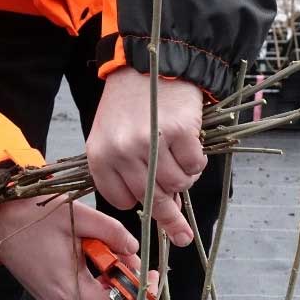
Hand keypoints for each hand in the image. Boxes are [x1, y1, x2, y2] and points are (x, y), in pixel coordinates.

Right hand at [0, 196, 157, 299]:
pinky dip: (94, 274)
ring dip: (110, 273)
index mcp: (73, 292)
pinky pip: (84, 290)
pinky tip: (88, 249)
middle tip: (128, 251)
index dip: (145, 298)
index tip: (153, 276)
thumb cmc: (32, 217)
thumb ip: (114, 234)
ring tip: (103, 244)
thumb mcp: (81, 218)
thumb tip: (135, 249)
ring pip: (99, 296)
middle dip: (127, 279)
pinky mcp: (51, 293)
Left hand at [87, 67, 205, 246]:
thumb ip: (130, 173)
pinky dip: (198, 160)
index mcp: (100, 156)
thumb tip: (164, 213)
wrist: (152, 61)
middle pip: (152, 199)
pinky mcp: (178, 131)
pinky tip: (191, 144)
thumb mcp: (116, 137)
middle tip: (184, 237)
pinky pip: (195, 165)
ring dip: (186, 178)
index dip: (139, 201)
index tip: (149, 197)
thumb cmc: (131, 104)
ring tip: (182, 159)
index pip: (123, 200)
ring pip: (177, 184)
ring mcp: (151, 141)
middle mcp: (122, 151)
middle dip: (170, 217)